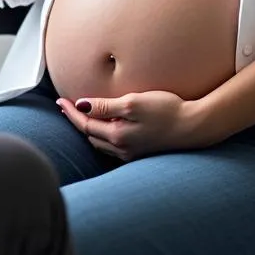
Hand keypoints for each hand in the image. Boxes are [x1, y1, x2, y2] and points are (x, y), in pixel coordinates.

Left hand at [56, 89, 212, 159]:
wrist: (195, 127)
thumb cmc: (166, 110)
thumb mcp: (133, 102)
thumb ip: (106, 105)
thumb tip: (82, 104)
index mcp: (117, 137)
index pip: (85, 125)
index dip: (70, 112)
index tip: (59, 101)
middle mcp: (122, 149)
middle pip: (90, 136)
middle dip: (77, 121)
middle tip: (66, 106)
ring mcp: (132, 153)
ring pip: (101, 143)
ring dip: (89, 130)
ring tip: (82, 115)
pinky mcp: (142, 151)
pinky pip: (114, 145)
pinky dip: (103, 135)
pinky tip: (106, 127)